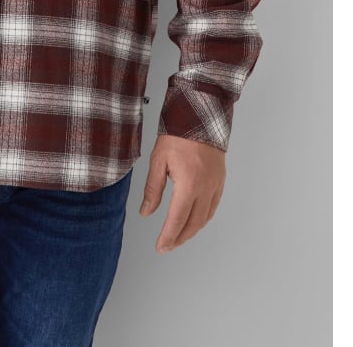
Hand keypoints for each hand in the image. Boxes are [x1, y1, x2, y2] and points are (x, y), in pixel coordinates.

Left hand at [139, 133, 225, 252]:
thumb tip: (146, 212)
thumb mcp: (158, 161)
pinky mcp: (220, 181)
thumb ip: (153, 189)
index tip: (160, 247)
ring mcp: (215, 186)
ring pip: (205, 218)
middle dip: (179, 238)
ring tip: (178, 237)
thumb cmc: (177, 136)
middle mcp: (205, 189)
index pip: (177, 220)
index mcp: (189, 185)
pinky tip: (194, 221)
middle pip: (193, 224)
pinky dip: (203, 219)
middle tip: (166, 246)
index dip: (168, 237)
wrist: (200, 118)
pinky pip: (213, 207)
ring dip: (191, 231)